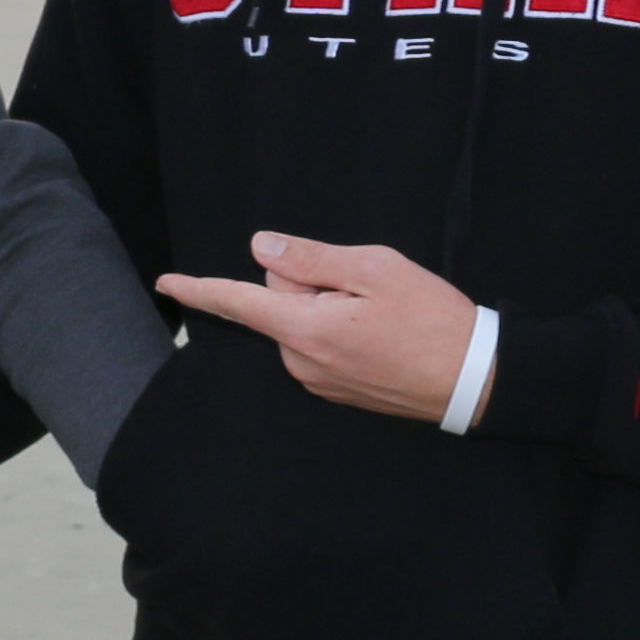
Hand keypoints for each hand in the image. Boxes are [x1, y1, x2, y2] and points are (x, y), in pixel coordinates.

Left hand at [157, 230, 480, 422]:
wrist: (473, 378)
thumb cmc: (430, 318)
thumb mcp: (375, 270)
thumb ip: (311, 258)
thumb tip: (260, 249)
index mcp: (304, 329)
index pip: (238, 302)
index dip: (199, 289)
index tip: (166, 283)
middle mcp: (300, 361)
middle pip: (279, 300)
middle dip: (309, 282)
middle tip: (363, 288)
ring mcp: (317, 380)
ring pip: (300, 321)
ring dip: (328, 306)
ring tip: (378, 314)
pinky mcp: (335, 390)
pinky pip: (318, 343)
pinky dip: (338, 328)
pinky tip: (379, 332)